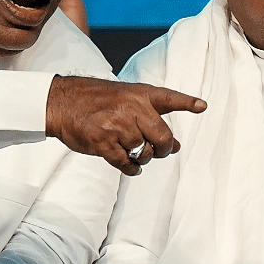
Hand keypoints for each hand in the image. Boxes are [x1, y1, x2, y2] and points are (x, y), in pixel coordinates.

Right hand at [45, 76, 205, 175]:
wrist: (62, 102)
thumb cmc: (97, 101)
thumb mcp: (127, 97)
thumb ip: (152, 118)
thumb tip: (175, 146)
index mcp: (140, 94)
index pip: (169, 98)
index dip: (187, 102)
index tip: (202, 106)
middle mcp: (132, 108)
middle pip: (163, 138)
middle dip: (163, 150)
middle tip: (157, 152)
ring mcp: (117, 126)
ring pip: (144, 153)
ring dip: (142, 159)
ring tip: (134, 153)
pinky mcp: (103, 142)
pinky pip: (126, 163)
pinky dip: (131, 169)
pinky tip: (130, 167)